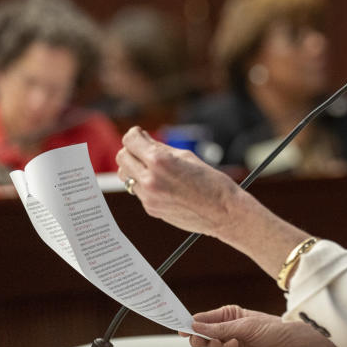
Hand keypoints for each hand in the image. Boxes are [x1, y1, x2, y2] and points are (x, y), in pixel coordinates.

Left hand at [116, 126, 240, 236]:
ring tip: (152, 168)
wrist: (224, 212)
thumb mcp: (187, 157)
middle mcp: (149, 180)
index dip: (135, 134)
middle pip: (122, 157)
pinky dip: (145, 184)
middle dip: (132, 150)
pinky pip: (138, 191)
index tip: (139, 134)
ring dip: (134, 168)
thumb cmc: (212, 182)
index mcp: (159, 162)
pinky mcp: (150, 209)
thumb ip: (162, 149)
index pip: (130, 141)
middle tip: (145, 149)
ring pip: (126, 176)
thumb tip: (145, 142)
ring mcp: (148, 197)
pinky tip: (163, 184)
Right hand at [179, 305, 343, 346]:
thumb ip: (221, 326)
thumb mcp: (247, 323)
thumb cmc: (276, 329)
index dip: (193, 322)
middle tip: (194, 337)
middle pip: (204, 334)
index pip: (206, 318)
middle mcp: (229, 331)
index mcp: (231, 316)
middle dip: (197, 336)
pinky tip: (232, 345)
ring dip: (211, 344)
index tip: (182, 325)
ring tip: (217, 341)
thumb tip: (197, 324)